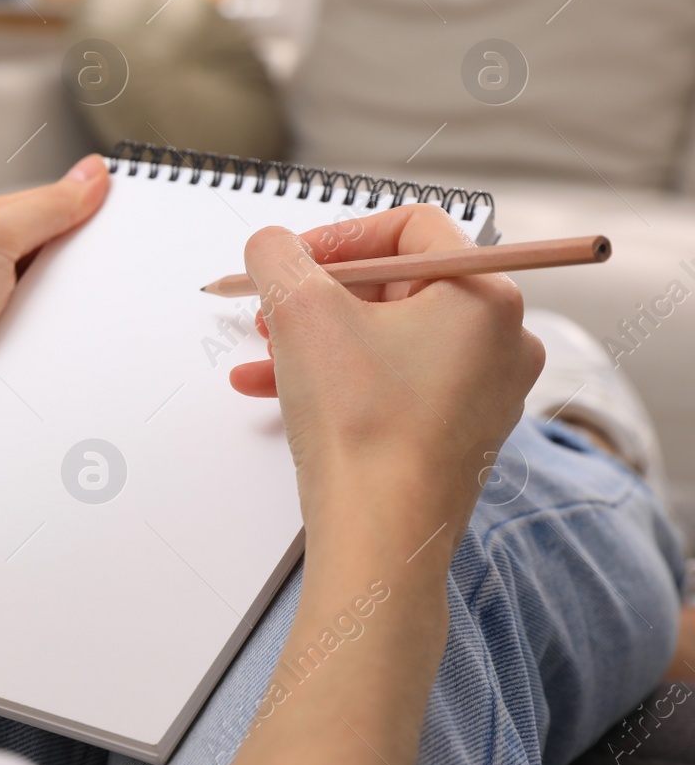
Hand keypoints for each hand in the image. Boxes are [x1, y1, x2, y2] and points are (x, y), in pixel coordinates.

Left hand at [0, 155, 109, 521]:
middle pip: (62, 249)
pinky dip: (65, 333)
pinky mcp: (3, 343)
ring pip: (60, 293)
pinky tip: (76, 341)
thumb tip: (92, 172)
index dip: (93, 210)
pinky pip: (50, 330)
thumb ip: (44, 205)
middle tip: (124, 269)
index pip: (57, 203)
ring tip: (100, 310)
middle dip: (90, 259)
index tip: (134, 219)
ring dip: (79, 302)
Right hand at [213, 204, 545, 764]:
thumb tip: (273, 246)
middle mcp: (500, 341)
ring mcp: (481, 393)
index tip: (294, 260)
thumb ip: (278, 256)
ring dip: (316, 337)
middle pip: (396, 283)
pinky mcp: (454, 434)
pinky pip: (391, 383)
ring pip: (386, 337)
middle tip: (272, 306)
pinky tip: (274, 390)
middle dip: (319, 293)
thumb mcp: (300, 310)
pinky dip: (336, 378)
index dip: (340, 234)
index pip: (410, 227)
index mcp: (486, 296)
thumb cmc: (361, 427)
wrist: (379, 537)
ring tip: (263, 353)